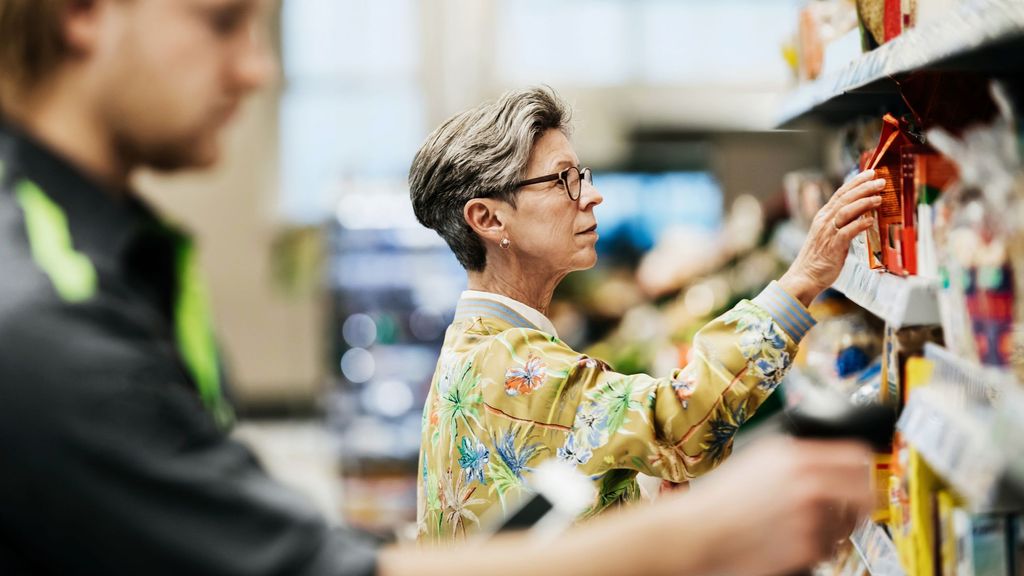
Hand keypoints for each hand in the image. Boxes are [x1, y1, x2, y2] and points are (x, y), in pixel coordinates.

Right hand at [661, 437, 873, 575]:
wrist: (699, 532)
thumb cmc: (720, 497)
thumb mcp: (757, 457)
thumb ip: (796, 454)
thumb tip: (830, 458)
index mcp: (797, 456)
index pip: (857, 456)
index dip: (863, 468)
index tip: (862, 476)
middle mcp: (809, 484)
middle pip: (865, 493)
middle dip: (860, 502)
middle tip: (850, 508)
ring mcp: (811, 518)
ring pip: (848, 526)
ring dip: (835, 528)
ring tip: (804, 526)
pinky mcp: (807, 548)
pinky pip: (829, 550)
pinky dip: (816, 548)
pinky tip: (791, 540)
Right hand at [779, 170, 885, 305]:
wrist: (805, 276)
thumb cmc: (820, 258)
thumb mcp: (830, 235)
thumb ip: (843, 223)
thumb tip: (862, 213)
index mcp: (823, 216)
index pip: (840, 193)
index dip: (856, 182)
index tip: (870, 173)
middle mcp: (824, 221)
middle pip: (845, 199)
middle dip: (863, 188)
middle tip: (879, 181)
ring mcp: (828, 233)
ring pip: (846, 212)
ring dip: (863, 203)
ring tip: (879, 198)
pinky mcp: (833, 247)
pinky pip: (847, 232)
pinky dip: (859, 225)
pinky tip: (870, 221)